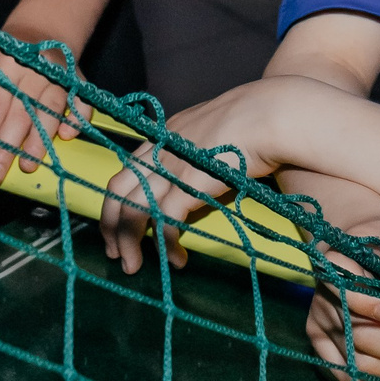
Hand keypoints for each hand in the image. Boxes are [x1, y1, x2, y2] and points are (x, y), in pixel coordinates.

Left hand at [0, 35, 85, 187]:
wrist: (39, 34)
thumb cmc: (0, 55)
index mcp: (7, 62)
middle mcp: (35, 70)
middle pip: (21, 113)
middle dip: (7, 147)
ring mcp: (59, 76)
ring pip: (51, 110)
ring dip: (39, 140)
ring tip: (27, 166)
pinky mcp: (77, 81)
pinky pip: (82, 101)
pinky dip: (77, 117)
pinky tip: (67, 136)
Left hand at [97, 79, 298, 273]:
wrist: (269, 114)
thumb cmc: (254, 119)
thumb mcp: (213, 129)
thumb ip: (199, 149)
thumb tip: (203, 170)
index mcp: (164, 135)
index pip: (126, 170)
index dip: (116, 200)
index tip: (117, 223)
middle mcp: (160, 150)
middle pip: (117, 191)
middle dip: (110, 226)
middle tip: (115, 253)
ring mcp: (171, 167)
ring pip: (132, 211)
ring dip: (129, 243)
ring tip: (134, 266)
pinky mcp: (188, 184)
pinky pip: (166, 223)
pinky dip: (166, 246)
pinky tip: (177, 260)